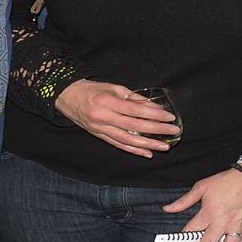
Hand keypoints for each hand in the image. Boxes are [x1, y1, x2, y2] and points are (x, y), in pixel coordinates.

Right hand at [53, 80, 179, 157]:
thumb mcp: (113, 88)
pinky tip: (148, 153)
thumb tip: (155, 107)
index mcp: (108, 102)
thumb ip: (134, 98)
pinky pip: (119, 145)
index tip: (170, 117)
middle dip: (156, 130)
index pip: (136, 111)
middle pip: (134, 127)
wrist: (67, 97)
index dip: (154, 115)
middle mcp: (104, 117)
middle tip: (173, 131)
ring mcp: (101, 129)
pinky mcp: (99, 136)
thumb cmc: (93, 90)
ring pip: (128, 140)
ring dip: (148, 144)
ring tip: (164, 146)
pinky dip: (134, 150)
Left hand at [164, 168, 241, 241]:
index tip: (180, 241)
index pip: (191, 230)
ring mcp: (237, 224)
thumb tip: (168, 208)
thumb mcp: (202, 187)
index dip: (183, 237)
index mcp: (209, 212)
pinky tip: (237, 241)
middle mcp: (223, 221)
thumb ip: (184, 201)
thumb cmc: (229, 180)